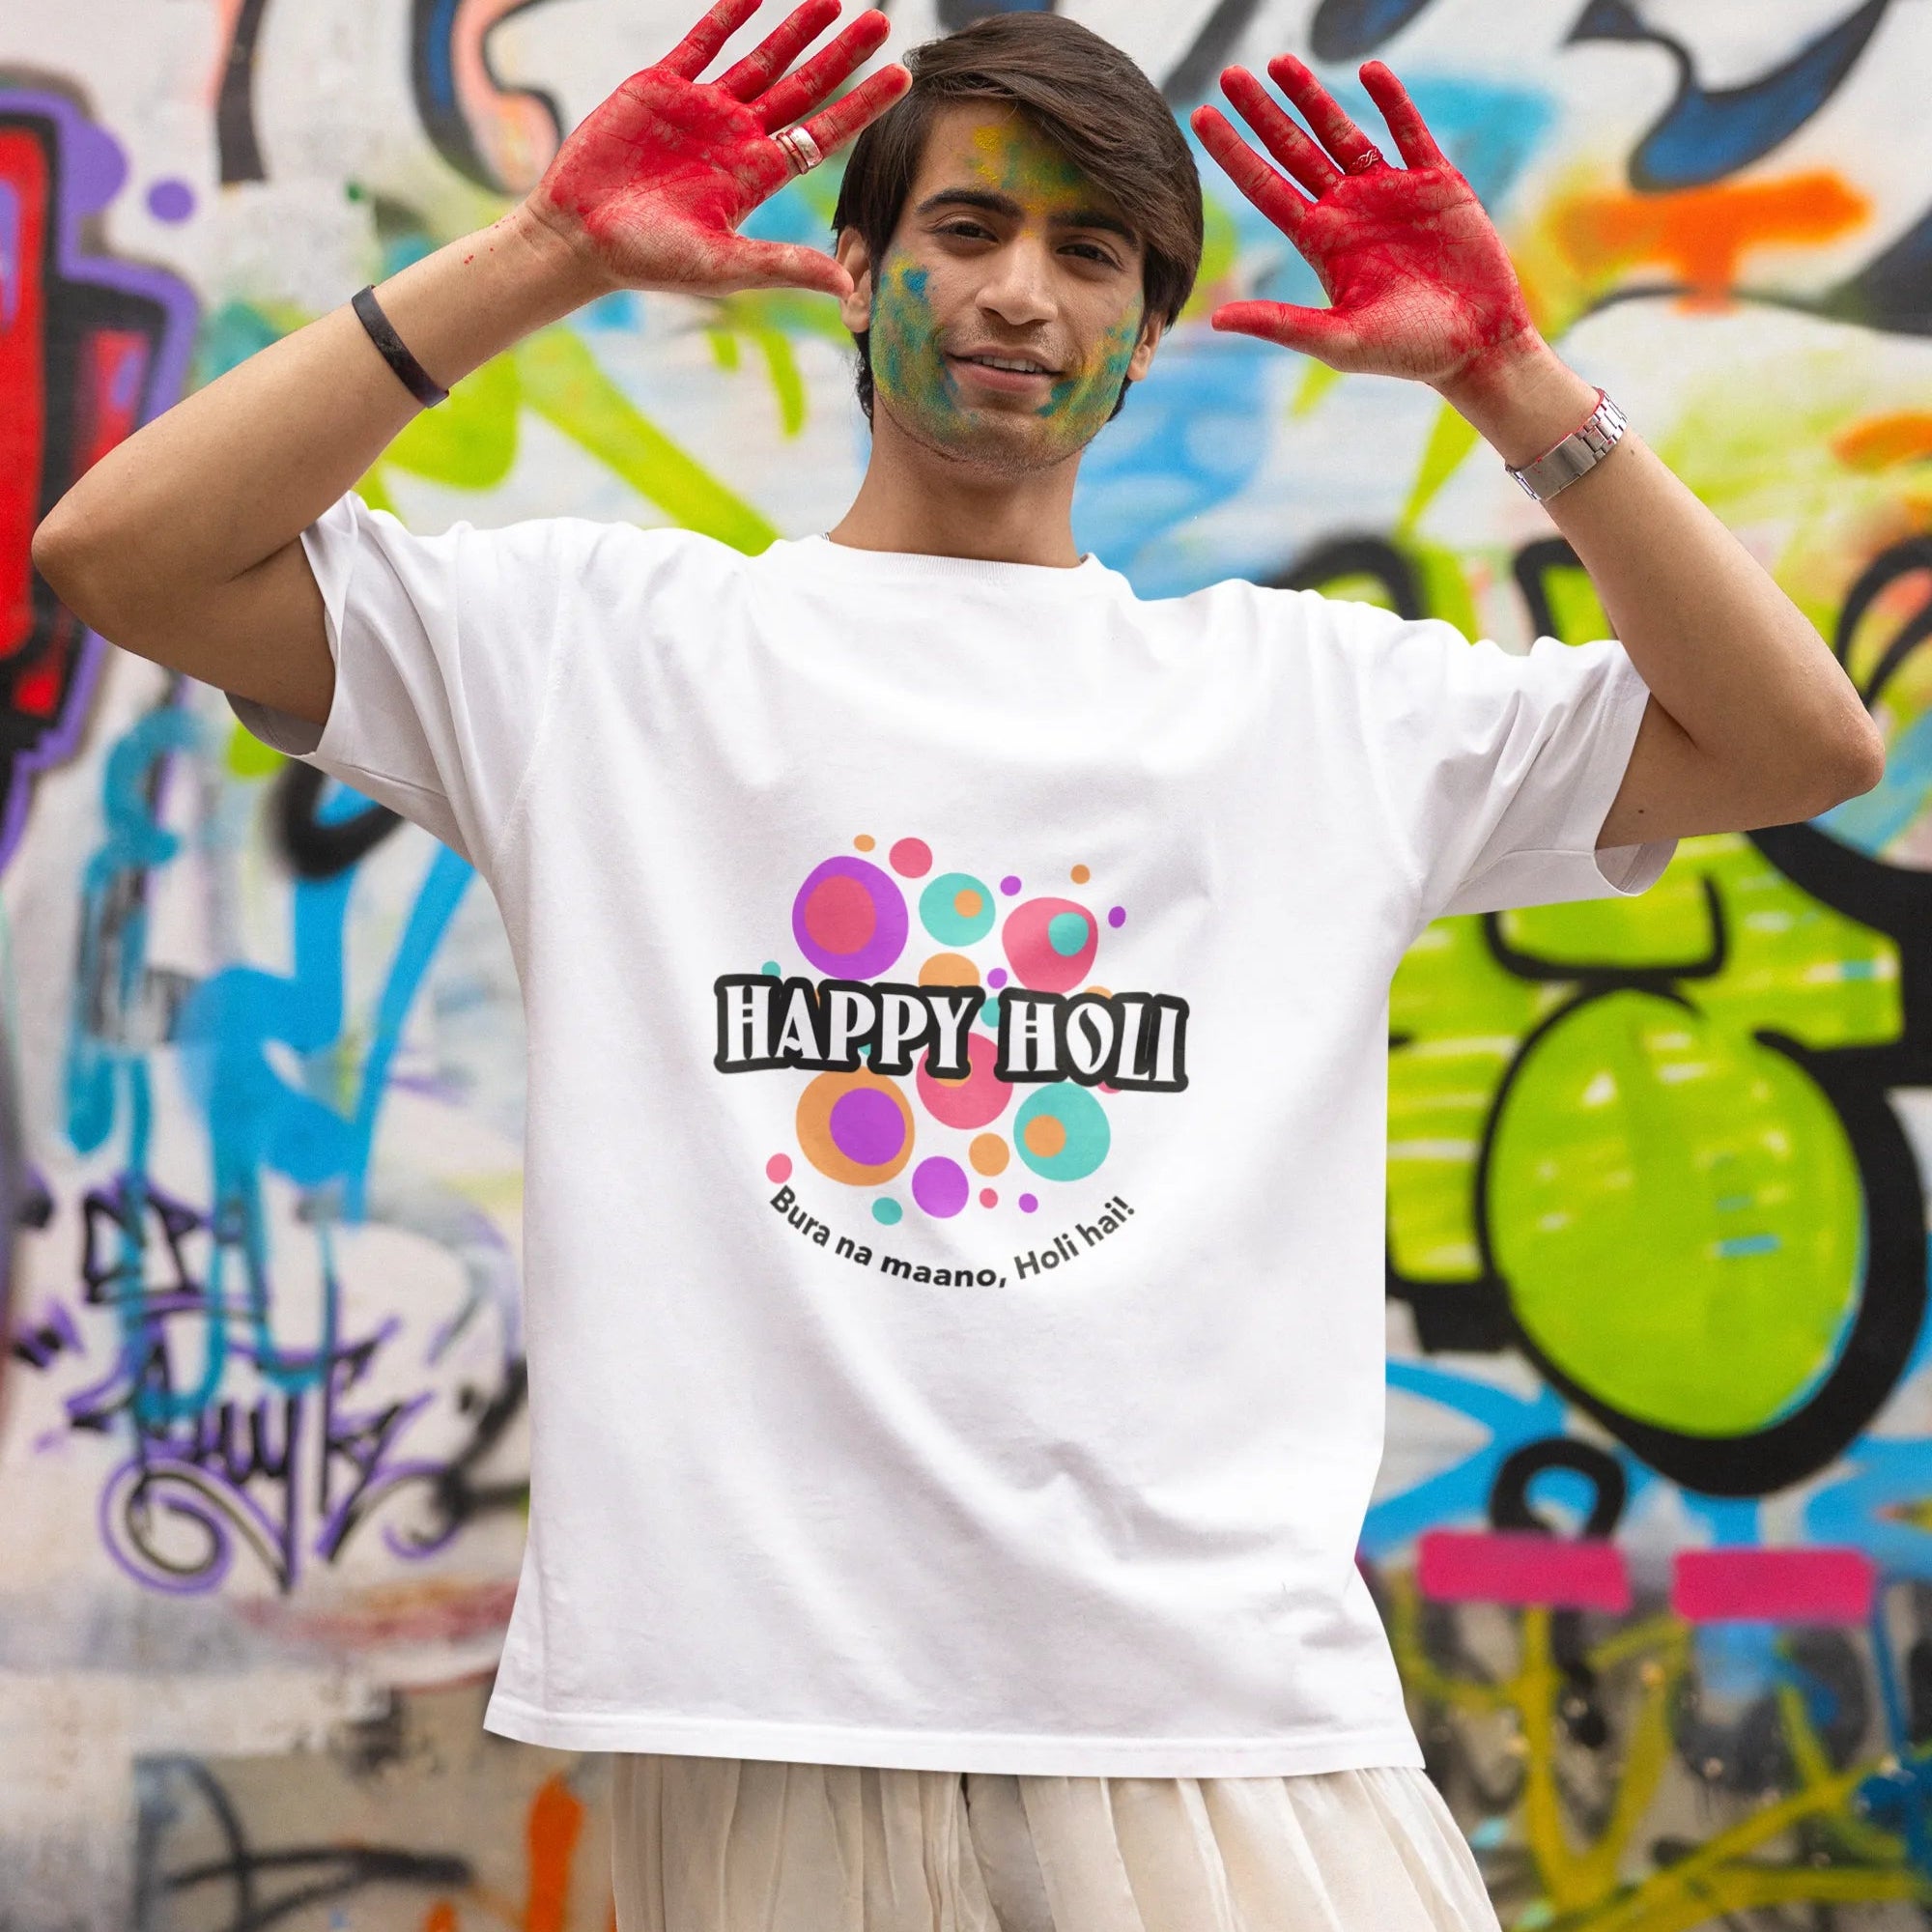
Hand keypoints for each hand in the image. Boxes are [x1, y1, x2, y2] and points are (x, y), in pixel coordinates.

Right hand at [524, 0, 908, 300]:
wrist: (579, 236)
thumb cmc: (649, 260)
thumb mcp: (724, 266)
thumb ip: (784, 267)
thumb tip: (848, 287)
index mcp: (756, 177)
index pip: (823, 133)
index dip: (862, 104)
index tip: (900, 75)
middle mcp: (736, 139)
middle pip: (803, 88)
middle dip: (842, 55)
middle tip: (881, 21)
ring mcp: (701, 110)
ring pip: (760, 58)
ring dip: (796, 28)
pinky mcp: (660, 87)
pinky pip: (702, 41)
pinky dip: (728, 14)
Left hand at [1191, 58, 1536, 394]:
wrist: (1477, 346)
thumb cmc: (1406, 352)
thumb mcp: (1337, 341)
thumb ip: (1280, 324)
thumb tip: (1217, 320)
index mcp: (1322, 243)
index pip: (1265, 188)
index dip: (1234, 153)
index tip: (1201, 118)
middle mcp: (1349, 211)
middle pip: (1294, 151)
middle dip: (1263, 113)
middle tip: (1230, 75)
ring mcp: (1391, 193)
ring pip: (1343, 133)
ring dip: (1314, 97)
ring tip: (1282, 62)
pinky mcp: (1437, 184)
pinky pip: (1409, 132)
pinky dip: (1391, 101)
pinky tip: (1368, 73)